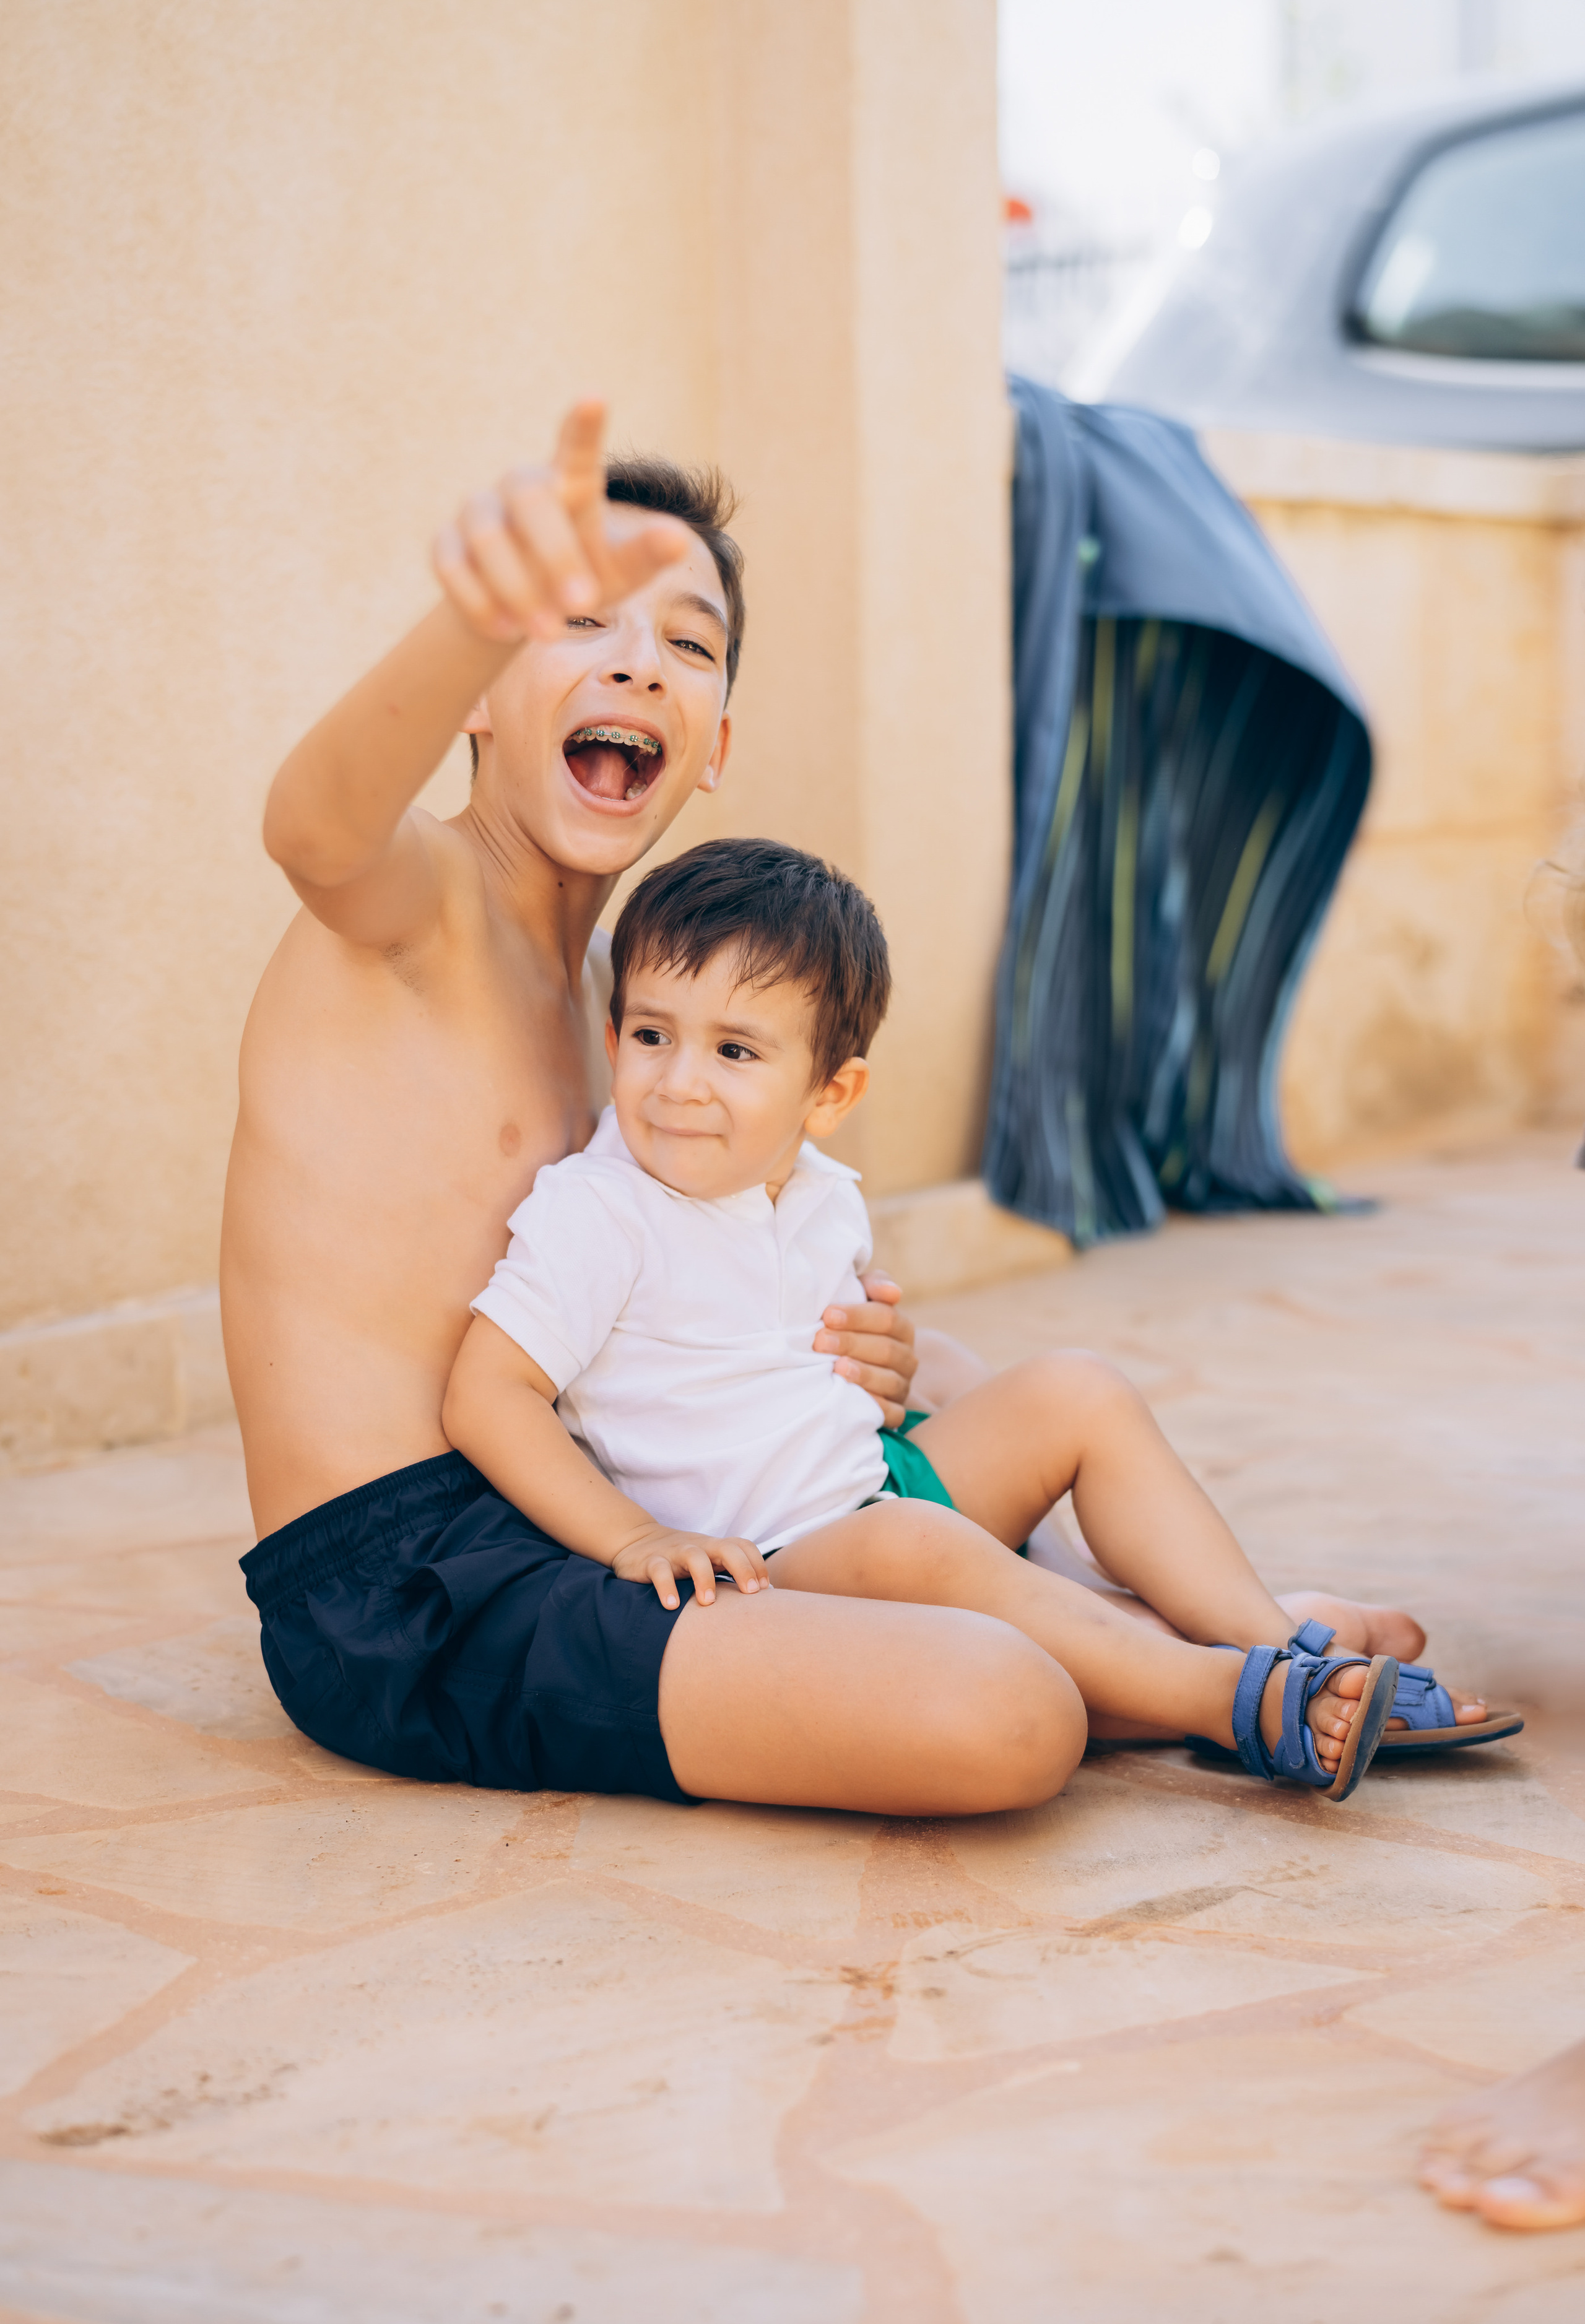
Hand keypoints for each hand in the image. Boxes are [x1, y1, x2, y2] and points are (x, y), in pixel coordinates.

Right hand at [431, 399, 689, 644]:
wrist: (529, 609)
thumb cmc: (585, 575)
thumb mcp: (622, 571)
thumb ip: (647, 553)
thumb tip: (680, 539)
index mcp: (570, 483)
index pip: (576, 448)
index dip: (583, 426)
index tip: (595, 399)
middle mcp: (521, 487)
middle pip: (532, 504)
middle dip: (556, 557)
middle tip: (583, 606)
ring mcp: (479, 511)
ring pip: (488, 540)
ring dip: (520, 590)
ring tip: (550, 633)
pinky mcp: (446, 543)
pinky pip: (452, 567)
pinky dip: (480, 603)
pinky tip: (506, 631)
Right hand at [610, 1524, 772, 1611]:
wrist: (635, 1540)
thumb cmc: (681, 1560)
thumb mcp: (706, 1562)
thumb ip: (729, 1575)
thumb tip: (767, 1601)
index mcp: (714, 1547)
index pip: (743, 1546)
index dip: (758, 1564)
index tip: (766, 1589)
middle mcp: (699, 1547)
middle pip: (726, 1548)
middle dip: (742, 1568)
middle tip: (750, 1593)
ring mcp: (675, 1552)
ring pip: (694, 1557)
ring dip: (705, 1578)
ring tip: (707, 1603)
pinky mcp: (651, 1561)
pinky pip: (660, 1571)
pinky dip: (666, 1587)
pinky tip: (672, 1606)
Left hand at [814, 1272, 917, 1427]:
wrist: (850, 1361)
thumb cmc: (849, 1325)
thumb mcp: (861, 1299)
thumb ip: (873, 1286)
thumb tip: (893, 1292)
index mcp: (901, 1328)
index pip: (887, 1318)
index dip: (858, 1316)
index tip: (828, 1315)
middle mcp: (906, 1357)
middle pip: (887, 1350)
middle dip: (852, 1343)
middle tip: (820, 1342)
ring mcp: (902, 1386)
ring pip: (891, 1381)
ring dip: (863, 1374)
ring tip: (837, 1368)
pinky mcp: (895, 1411)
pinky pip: (893, 1413)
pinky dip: (876, 1407)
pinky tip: (854, 1400)